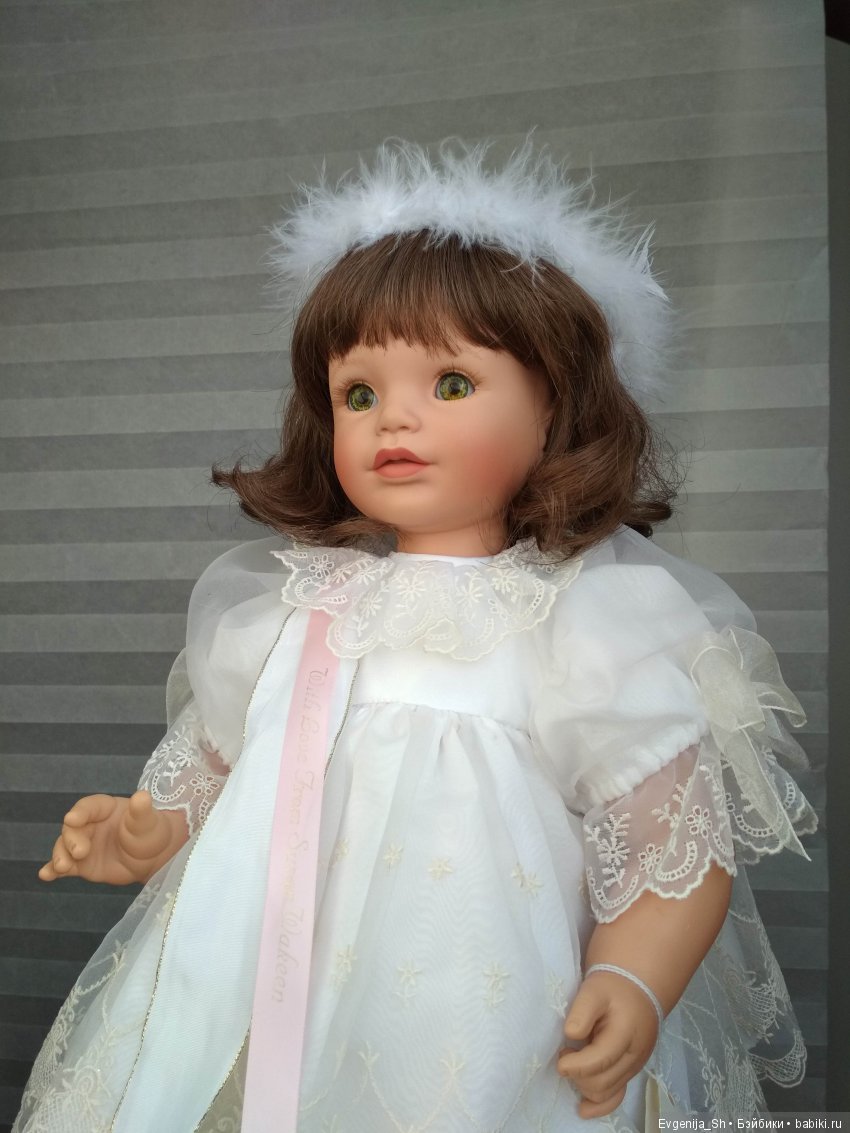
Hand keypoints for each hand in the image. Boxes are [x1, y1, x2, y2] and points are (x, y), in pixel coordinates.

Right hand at [39, 791, 184, 885]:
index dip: (80, 812)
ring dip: (59, 855)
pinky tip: (45, 875)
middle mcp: (89, 825)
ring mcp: (83, 845)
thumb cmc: (150, 832)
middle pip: (72, 829)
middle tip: (79, 852)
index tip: (73, 819)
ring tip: (62, 867)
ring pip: (64, 847)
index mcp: (104, 808)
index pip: (88, 807)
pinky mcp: (81, 865)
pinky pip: (64, 866)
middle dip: (71, 839)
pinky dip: (53, 870)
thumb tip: (142, 796)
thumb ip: (141, 810)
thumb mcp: (147, 821)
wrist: (153, 858)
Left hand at [557, 969, 658, 1118]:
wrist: (638, 990)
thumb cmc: (612, 988)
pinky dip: (599, 1105)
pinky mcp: (630, 1073)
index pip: (600, 1060)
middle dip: (578, 1074)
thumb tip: (570, 1034)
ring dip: (584, 1085)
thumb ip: (582, 1011)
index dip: (576, 1065)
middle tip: (565, 1053)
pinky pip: (617, 1097)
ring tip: (573, 1062)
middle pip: (602, 1082)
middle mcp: (633, 1056)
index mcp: (625, 1033)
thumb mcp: (594, 990)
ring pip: (606, 1092)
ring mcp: (633, 1067)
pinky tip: (582, 1109)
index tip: (560, 1057)